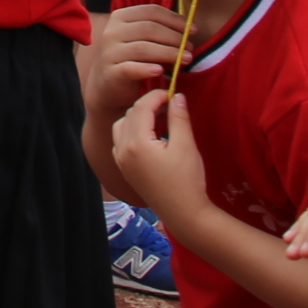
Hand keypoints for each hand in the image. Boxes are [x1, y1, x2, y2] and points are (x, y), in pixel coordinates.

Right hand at [88, 0, 184, 114]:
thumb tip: (189, 27)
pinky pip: (131, 68)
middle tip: (191, 48)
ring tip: (186, 59)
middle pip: (149, 28)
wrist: (110, 84)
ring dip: (169, 53)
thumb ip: (159, 30)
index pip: (151, 11)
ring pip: (143, 48)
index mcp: (120, 16)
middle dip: (174, 37)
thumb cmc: (133, 58)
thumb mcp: (143, 39)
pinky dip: (147, 69)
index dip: (175, 19)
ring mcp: (109, 52)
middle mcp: (112, 31)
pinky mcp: (111, 72)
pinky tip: (161, 72)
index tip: (193, 30)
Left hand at [110, 86, 214, 221]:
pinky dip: (131, 132)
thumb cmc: (187, 180)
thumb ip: (178, 118)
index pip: (141, 108)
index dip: (156, 96)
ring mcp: (121, 161)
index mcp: (136, 143)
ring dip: (137, 117)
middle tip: (168, 104)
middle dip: (147, 105)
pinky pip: (120, 142)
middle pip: (129, 115)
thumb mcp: (185, 146)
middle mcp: (122, 150)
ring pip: (121, 127)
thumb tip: (177, 96)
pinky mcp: (125, 170)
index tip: (172, 93)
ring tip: (159, 118)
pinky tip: (150, 136)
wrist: (183, 214)